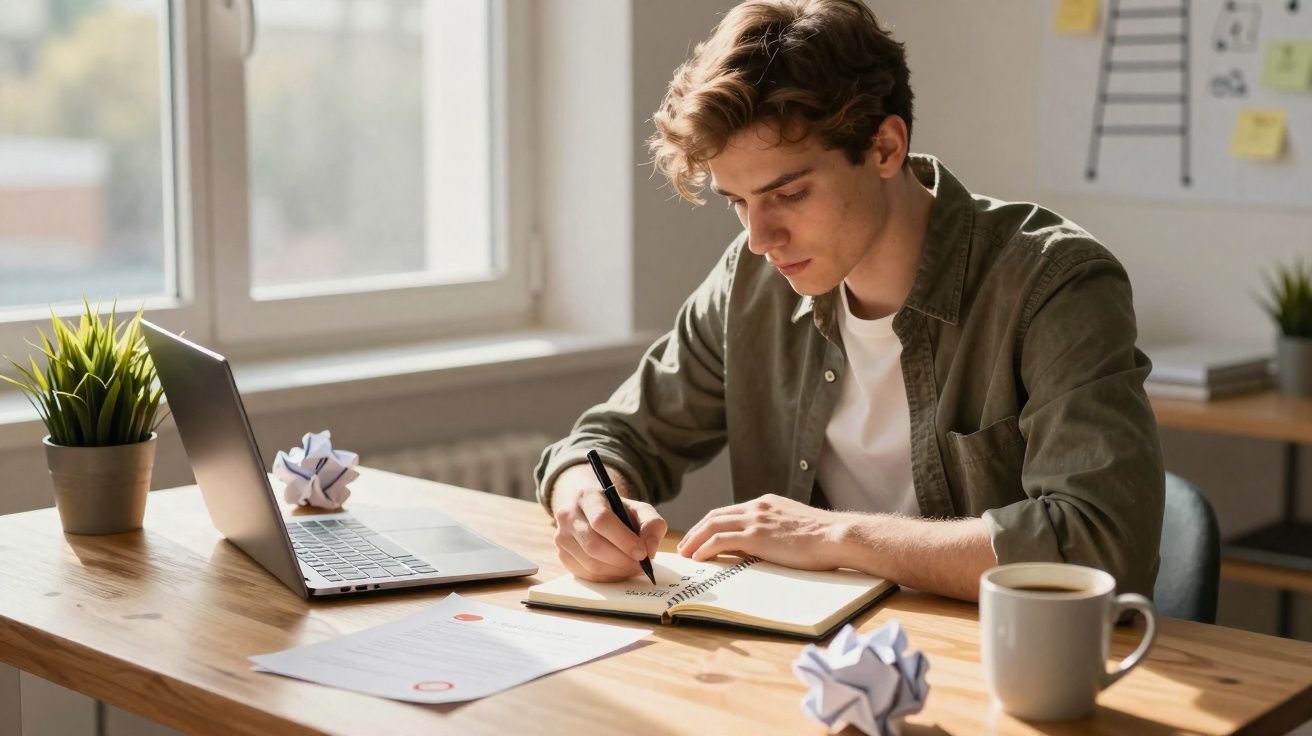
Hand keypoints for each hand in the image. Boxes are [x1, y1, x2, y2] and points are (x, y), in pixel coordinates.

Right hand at [549, 463, 667, 581]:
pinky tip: (620, 570)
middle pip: (594, 545)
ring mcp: (561, 536)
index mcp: (587, 497)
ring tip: (634, 568)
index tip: (642, 553)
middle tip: (641, 565)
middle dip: (622, 560)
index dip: (623, 539)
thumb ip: (652, 524)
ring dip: (617, 570)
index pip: (601, 520)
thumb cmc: (618, 512)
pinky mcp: (562, 555)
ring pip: (590, 563)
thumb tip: (650, 550)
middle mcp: (568, 515)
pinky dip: (607, 576)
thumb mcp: (639, 510)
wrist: (593, 513)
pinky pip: (586, 573)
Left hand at [676, 493, 847, 569]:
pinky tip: (698, 558)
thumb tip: (764, 545)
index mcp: (766, 503)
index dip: (710, 524)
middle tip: (685, 545)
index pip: (729, 511)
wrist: (836, 536)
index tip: (700, 536)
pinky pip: (720, 540)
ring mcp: (756, 520)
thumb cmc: (824, 538)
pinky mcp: (756, 536)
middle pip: (715, 515)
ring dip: (694, 539)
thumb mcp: (794, 526)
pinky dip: (705, 548)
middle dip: (696, 530)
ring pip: (713, 525)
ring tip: (685, 553)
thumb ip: (775, 530)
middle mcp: (757, 507)